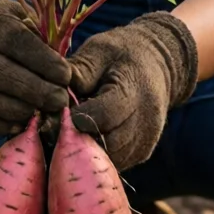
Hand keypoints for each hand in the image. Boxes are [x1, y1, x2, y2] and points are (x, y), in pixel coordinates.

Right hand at [0, 0, 70, 134]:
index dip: (42, 59)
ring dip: (18, 110)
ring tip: (42, 113)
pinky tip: (22, 123)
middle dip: (35, 90)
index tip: (66, 75)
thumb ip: (45, 39)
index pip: (13, 39)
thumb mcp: (25, 19)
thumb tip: (69, 72)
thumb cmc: (8, 29)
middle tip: (60, 100)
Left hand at [68, 13, 197, 170]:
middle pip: (103, 143)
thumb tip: (55, 93)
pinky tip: (88, 135)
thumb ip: (79, 71)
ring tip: (75, 127)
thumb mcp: (100, 50)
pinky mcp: (141, 154)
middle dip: (77, 136)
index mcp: (134, 91)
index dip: (75, 117)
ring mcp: (146, 141)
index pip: (102, 116)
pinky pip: (112, 163)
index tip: (60, 109)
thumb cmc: (122, 54)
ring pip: (106, 159)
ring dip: (85, 149)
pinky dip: (96, 154)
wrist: (158, 65)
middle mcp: (145, 121)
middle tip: (61, 122)